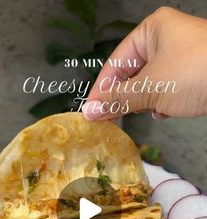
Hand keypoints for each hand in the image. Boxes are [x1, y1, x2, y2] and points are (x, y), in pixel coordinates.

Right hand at [82, 7, 206, 119]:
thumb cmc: (196, 73)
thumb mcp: (151, 87)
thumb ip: (118, 100)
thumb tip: (90, 112)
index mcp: (152, 31)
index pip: (115, 62)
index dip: (101, 89)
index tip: (91, 111)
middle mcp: (165, 40)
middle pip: (131, 73)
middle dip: (124, 97)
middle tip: (110, 118)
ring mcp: (180, 57)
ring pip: (149, 83)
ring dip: (144, 101)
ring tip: (143, 112)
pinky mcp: (192, 74)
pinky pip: (166, 89)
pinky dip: (162, 102)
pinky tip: (164, 111)